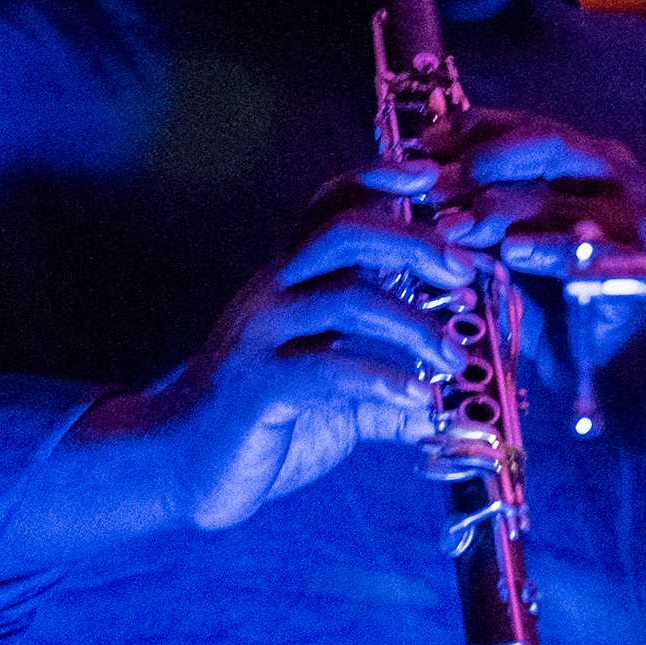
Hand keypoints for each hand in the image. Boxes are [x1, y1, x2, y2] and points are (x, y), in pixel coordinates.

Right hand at [92, 198, 474, 532]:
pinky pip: (328, 370)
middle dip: (413, 241)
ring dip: (413, 323)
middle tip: (466, 273)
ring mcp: (260, 336)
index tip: (433, 176)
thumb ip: (383, 392)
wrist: (180, 468)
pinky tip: (421, 401)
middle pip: (345, 233)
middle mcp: (273, 294)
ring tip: (455, 356)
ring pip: (345, 297)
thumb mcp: (333, 399)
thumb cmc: (258, 422)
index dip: (379, 179)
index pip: (331, 206)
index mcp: (291, 282)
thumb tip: (441, 408)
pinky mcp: (257, 386)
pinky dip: (384, 380)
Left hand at [355, 107, 645, 272]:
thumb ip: (476, 203)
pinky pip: (586, 250)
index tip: (425, 146)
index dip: (472, 130)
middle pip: (543, 144)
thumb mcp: (506, 238)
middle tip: (434, 190)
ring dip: (498, 209)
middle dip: (479, 164)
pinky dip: (546, 248)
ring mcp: (632, 218)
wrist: (591, 359)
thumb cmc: (546, 293)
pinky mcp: (638, 267)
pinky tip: (512, 254)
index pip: (526, 124)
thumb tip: (422, 176)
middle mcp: (615, 175)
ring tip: (455, 228)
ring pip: (557, 195)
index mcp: (587, 157)